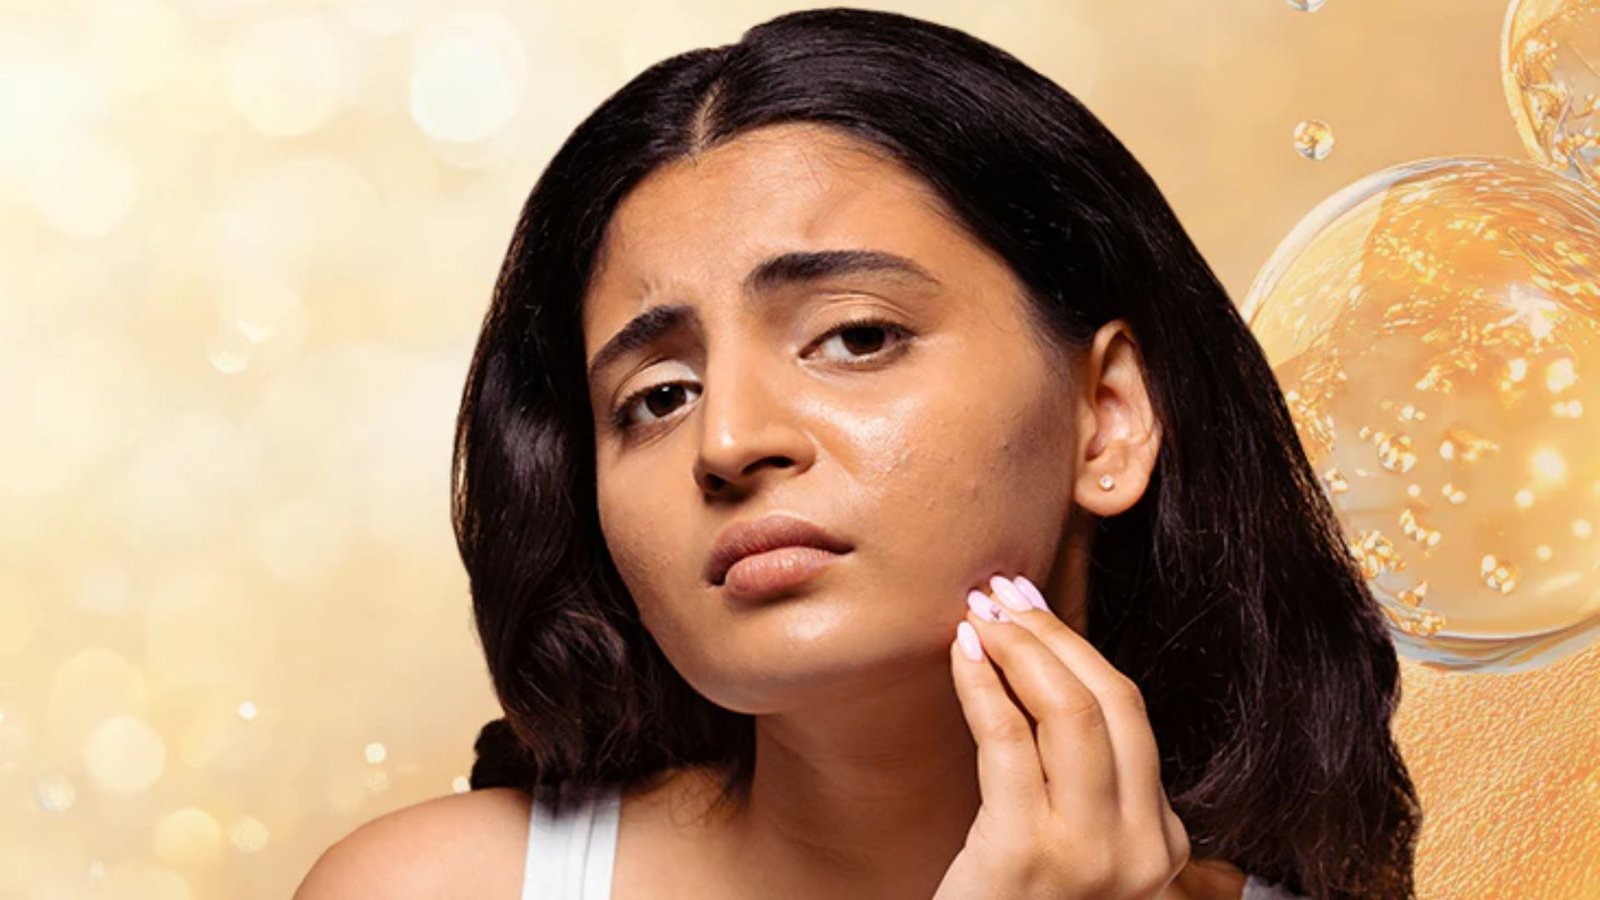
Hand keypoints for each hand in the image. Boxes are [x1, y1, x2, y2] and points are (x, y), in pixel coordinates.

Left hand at [933, 574, 1189, 899]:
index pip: (1130, 718)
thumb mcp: (1076, 855)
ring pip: (1071, 710)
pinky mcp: (1029, 856)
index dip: (1078, 650)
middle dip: (1054, 633)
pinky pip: (1008, 741)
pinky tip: (960, 654)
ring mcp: (1094, 856)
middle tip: (1003, 591)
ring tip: (978, 612)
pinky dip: (983, 684)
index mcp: (1164, 846)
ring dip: (1020, 646)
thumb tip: (1050, 672)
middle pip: (1113, 702)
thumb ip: (1084, 790)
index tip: (1032, 608)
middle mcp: (1145, 851)